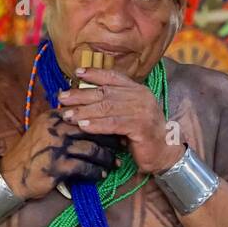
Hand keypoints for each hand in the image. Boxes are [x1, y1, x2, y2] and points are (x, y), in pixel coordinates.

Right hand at [0, 107, 116, 200]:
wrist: (12, 175)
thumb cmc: (30, 153)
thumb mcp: (42, 129)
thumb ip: (62, 122)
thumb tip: (86, 118)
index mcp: (54, 117)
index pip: (85, 113)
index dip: (103, 119)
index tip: (115, 125)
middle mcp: (56, 129)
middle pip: (93, 129)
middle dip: (110, 138)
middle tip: (122, 144)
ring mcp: (57, 148)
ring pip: (92, 149)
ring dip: (106, 157)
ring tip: (114, 162)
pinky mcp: (58, 167)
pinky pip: (85, 168)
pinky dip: (95, 172)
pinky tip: (101, 175)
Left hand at [57, 65, 180, 174]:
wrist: (165, 153)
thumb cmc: (142, 135)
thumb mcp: (129, 115)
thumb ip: (114, 104)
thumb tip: (86, 98)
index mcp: (138, 90)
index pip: (113, 77)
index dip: (94, 74)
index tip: (77, 73)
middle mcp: (141, 96)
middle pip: (105, 92)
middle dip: (81, 94)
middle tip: (62, 98)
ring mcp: (142, 110)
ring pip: (107, 107)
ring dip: (85, 111)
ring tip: (68, 114)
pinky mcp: (141, 126)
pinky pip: (113, 124)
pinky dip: (97, 124)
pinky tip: (83, 126)